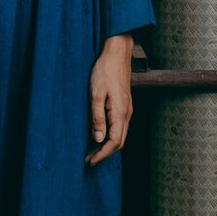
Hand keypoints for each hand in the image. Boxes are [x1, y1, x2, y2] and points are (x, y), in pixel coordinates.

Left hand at [87, 34, 133, 166]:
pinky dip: (111, 135)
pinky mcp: (125, 105)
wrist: (117, 54)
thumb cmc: (104, 71)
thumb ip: (97, 117)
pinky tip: (100, 134)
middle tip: (88, 159)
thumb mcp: (96, 94)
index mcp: (120, 113)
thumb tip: (99, 139)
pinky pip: (120, 126)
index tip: (90, 161)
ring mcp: (128, 109)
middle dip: (104, 153)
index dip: (102, 154)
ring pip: (120, 135)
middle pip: (119, 142)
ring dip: (107, 145)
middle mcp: (127, 113)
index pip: (114, 142)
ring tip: (92, 150)